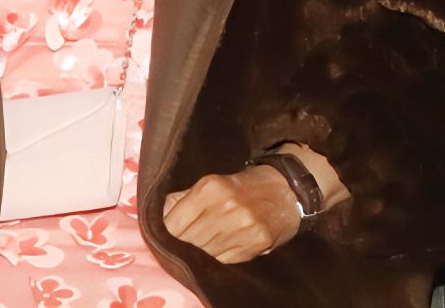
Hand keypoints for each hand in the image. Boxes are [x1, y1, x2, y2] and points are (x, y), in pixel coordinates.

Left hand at [161, 166, 301, 264]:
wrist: (284, 190)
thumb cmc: (241, 186)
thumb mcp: (212, 183)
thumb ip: (184, 198)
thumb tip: (160, 216)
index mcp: (210, 188)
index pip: (174, 223)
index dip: (167, 232)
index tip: (166, 234)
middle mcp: (225, 207)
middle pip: (189, 240)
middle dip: (181, 244)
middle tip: (180, 244)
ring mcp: (242, 228)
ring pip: (205, 253)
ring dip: (198, 254)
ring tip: (199, 247)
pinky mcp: (255, 244)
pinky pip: (224, 261)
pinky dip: (216, 259)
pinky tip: (217, 250)